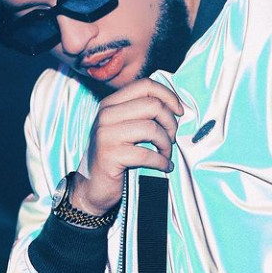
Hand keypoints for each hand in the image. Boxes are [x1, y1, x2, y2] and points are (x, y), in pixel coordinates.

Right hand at [69, 78, 183, 214]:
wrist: (93, 187)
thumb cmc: (116, 156)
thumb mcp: (124, 128)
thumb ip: (141, 113)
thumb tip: (174, 105)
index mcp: (111, 104)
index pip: (145, 85)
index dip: (168, 96)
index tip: (178, 112)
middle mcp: (106, 115)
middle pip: (153, 105)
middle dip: (170, 123)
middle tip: (171, 138)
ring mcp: (106, 135)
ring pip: (152, 128)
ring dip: (166, 144)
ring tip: (166, 154)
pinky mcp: (110, 156)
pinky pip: (147, 154)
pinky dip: (161, 162)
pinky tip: (164, 166)